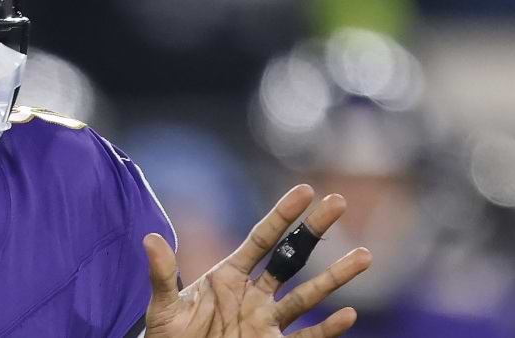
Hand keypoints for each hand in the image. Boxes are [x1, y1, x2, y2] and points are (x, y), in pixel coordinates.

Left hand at [144, 184, 372, 337]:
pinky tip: (347, 316)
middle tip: (339, 202)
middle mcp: (254, 294)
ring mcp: (266, 321)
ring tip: (365, 256)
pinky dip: (327, 329)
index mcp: (229, 276)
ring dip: (336, 277)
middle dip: (314, 231)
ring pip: (308, 295)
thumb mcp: (162, 306)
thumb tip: (148, 239)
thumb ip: (162, 274)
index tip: (306, 191)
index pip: (262, 239)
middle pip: (291, 257)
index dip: (282, 215)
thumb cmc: (168, 336)